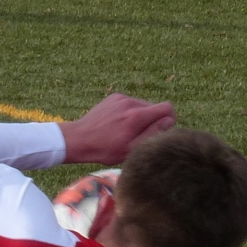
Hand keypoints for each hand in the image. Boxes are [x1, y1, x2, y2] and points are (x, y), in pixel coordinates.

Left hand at [58, 92, 175, 164]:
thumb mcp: (131, 149)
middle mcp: (130, 103)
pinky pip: (131, 103)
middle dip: (152, 120)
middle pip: (155, 107)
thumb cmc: (104, 149)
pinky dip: (130, 112)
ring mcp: (121, 98)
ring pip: (143, 105)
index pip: (167, 107)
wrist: (78, 139)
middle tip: (138, 135)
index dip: (168, 119)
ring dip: (140, 116)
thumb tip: (168, 121)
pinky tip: (118, 124)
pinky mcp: (114, 97)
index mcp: (136, 116)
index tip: (159, 130)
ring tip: (126, 130)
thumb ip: (153, 133)